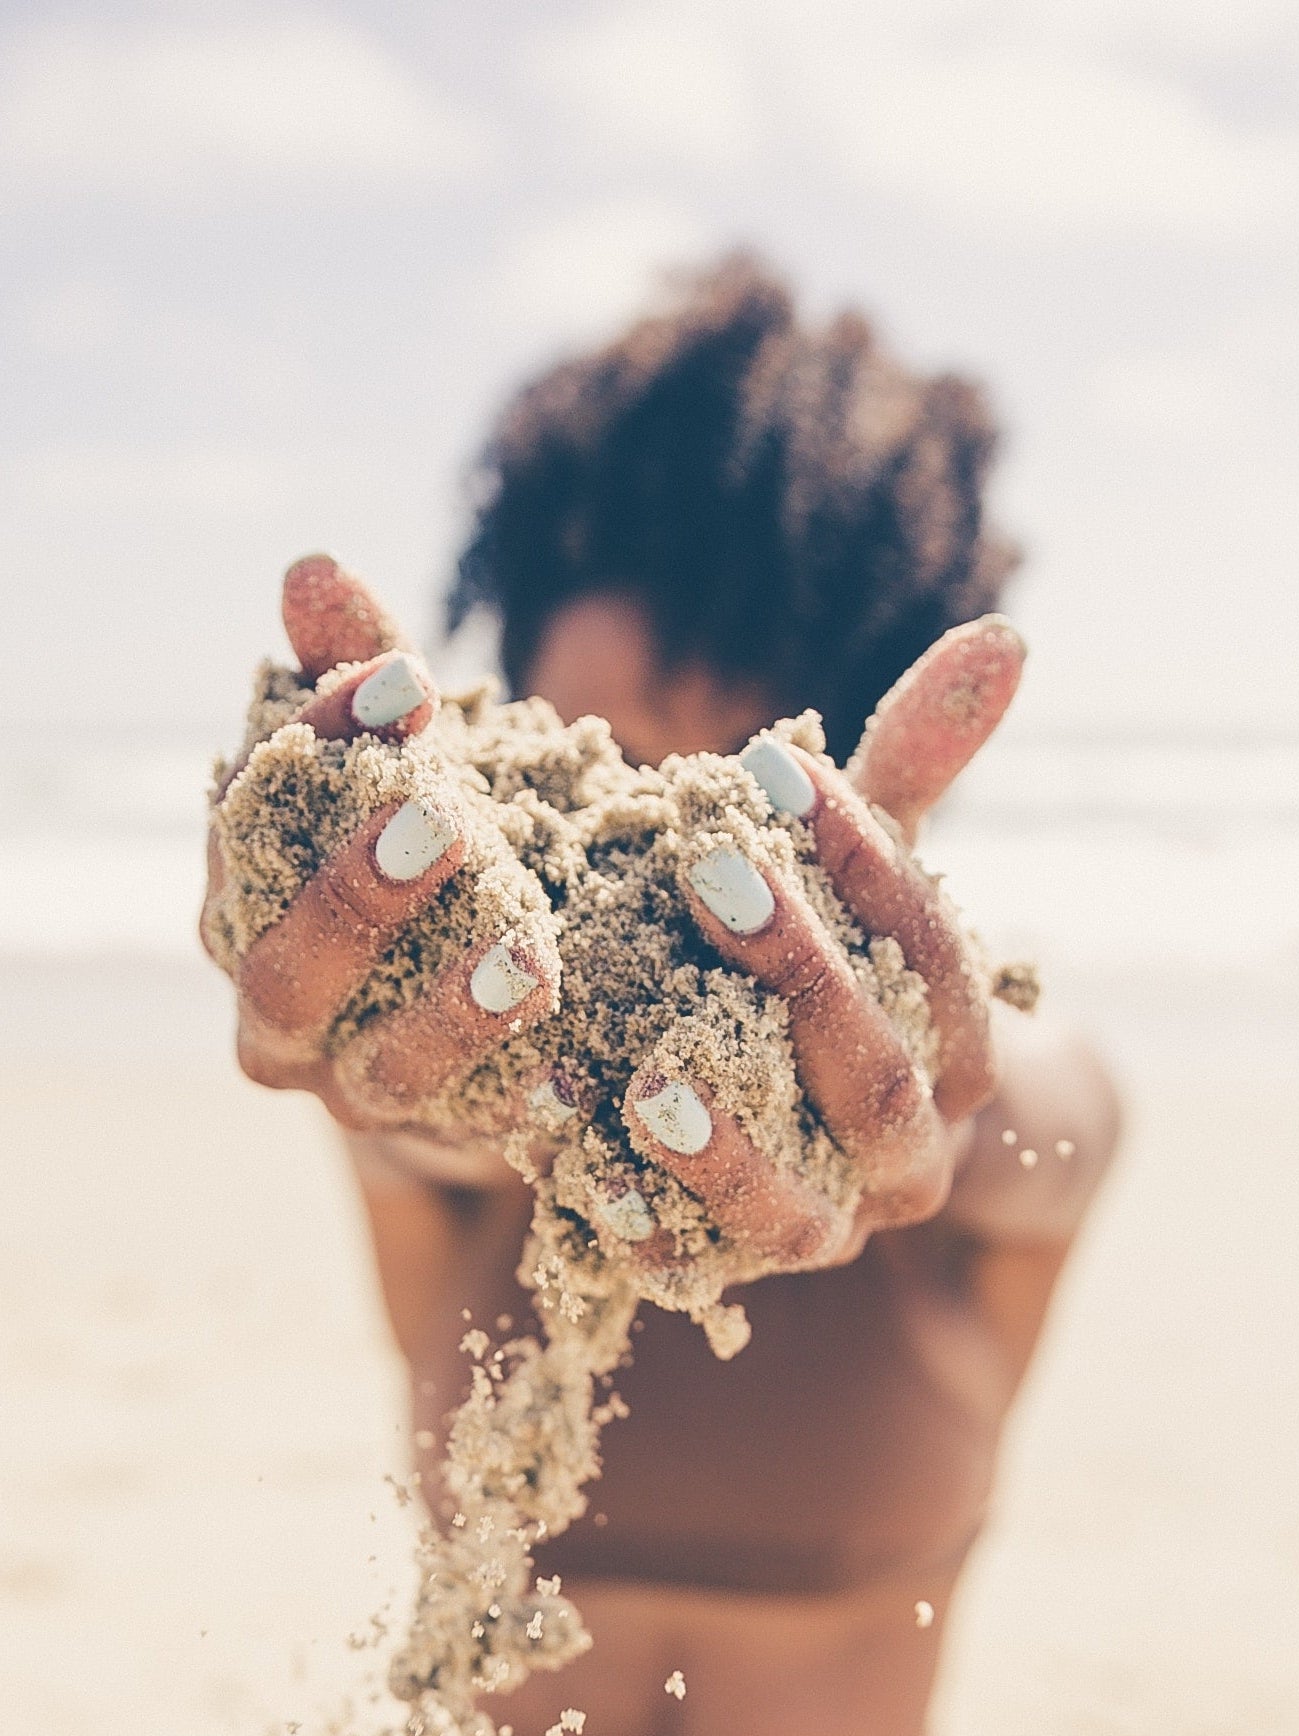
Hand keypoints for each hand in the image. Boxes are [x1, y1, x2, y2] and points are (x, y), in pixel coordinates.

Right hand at [201, 556, 559, 1141]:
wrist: (474, 1011)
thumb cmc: (430, 847)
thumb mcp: (403, 755)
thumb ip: (360, 668)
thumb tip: (314, 569)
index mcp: (245, 901)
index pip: (251, 826)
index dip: (319, 754)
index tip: (409, 681)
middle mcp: (280, 1012)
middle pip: (286, 975)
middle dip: (357, 898)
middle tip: (441, 823)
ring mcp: (360, 1088)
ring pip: (382, 1069)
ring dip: (452, 1011)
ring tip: (528, 952)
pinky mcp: (451, 1137)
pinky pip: (485, 1134)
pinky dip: (533, 1104)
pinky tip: (587, 1073)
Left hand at [622, 617, 1024, 1274]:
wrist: (800, 1120)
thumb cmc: (822, 958)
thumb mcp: (852, 869)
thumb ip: (911, 773)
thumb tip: (1006, 637)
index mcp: (953, 1045)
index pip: (931, 949)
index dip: (864, 857)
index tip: (770, 762)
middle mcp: (910, 1150)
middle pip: (877, 1075)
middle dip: (802, 972)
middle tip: (710, 870)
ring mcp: (829, 1226)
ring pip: (804, 1207)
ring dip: (732, 1147)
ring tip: (652, 1076)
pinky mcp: (735, 1273)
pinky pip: (698, 1272)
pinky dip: (650, 1232)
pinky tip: (581, 1174)